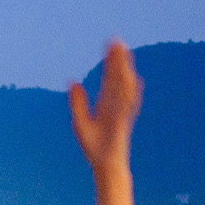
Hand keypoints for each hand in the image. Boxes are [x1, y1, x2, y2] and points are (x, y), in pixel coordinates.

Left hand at [67, 41, 140, 175]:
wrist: (104, 164)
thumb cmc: (94, 146)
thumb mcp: (80, 121)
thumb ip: (77, 102)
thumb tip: (73, 81)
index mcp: (106, 103)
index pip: (109, 78)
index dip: (110, 62)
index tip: (110, 45)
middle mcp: (115, 104)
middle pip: (117, 78)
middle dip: (117, 60)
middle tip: (117, 40)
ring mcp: (120, 112)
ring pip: (123, 86)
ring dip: (123, 70)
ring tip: (122, 53)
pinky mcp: (122, 122)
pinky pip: (126, 105)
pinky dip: (129, 92)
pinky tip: (132, 80)